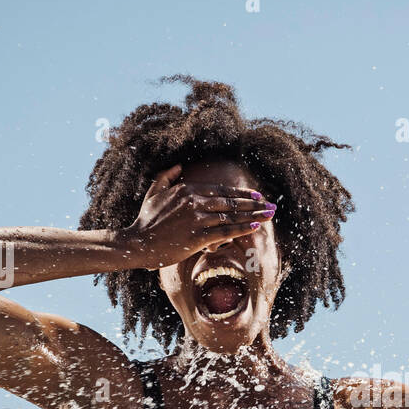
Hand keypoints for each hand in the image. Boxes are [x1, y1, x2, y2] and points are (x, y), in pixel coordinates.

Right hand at [118, 164, 275, 267]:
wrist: (137, 243)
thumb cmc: (145, 220)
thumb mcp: (153, 191)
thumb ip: (166, 176)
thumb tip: (179, 165)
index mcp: (187, 190)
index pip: (221, 190)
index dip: (241, 193)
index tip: (256, 195)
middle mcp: (194, 202)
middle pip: (231, 201)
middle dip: (254, 203)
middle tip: (271, 205)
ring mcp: (197, 219)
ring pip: (231, 215)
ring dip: (253, 215)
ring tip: (270, 215)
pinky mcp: (197, 237)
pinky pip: (225, 231)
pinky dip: (242, 228)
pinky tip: (255, 226)